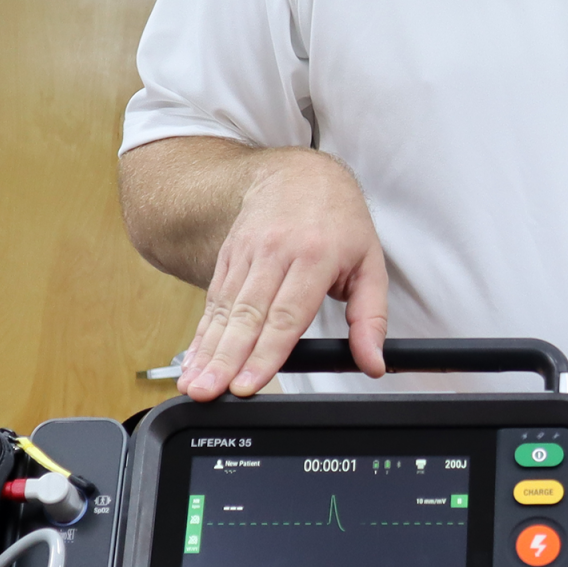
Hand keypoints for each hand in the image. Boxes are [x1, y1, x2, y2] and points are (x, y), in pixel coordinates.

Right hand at [177, 150, 388, 399]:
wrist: (300, 173)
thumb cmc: (339, 221)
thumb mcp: (370, 264)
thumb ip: (371, 318)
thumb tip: (374, 362)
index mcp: (315, 256)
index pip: (286, 314)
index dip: (266, 353)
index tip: (249, 384)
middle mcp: (276, 253)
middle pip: (247, 315)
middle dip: (226, 359)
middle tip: (209, 393)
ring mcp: (247, 253)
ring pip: (224, 309)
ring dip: (207, 352)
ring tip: (195, 385)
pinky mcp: (228, 256)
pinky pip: (213, 299)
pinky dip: (202, 333)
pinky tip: (193, 360)